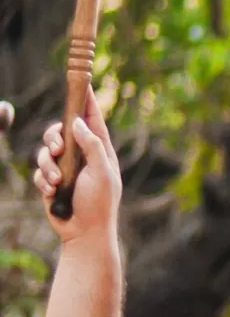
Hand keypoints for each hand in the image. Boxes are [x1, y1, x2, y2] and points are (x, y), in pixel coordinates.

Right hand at [33, 87, 121, 244]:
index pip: (93, 120)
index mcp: (101, 152)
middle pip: (61, 130)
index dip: (86, 101)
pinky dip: (43, 180)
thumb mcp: (102, 173)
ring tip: (56, 182)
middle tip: (57, 148)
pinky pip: (39, 171)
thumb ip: (92, 146)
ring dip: (48, 165)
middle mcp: (83, 157)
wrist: (84, 234)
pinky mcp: (52, 182)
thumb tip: (78, 123)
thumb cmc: (99, 205)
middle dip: (54, 136)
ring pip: (46, 150)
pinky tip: (53, 193)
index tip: (82, 82)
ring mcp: (66, 169)